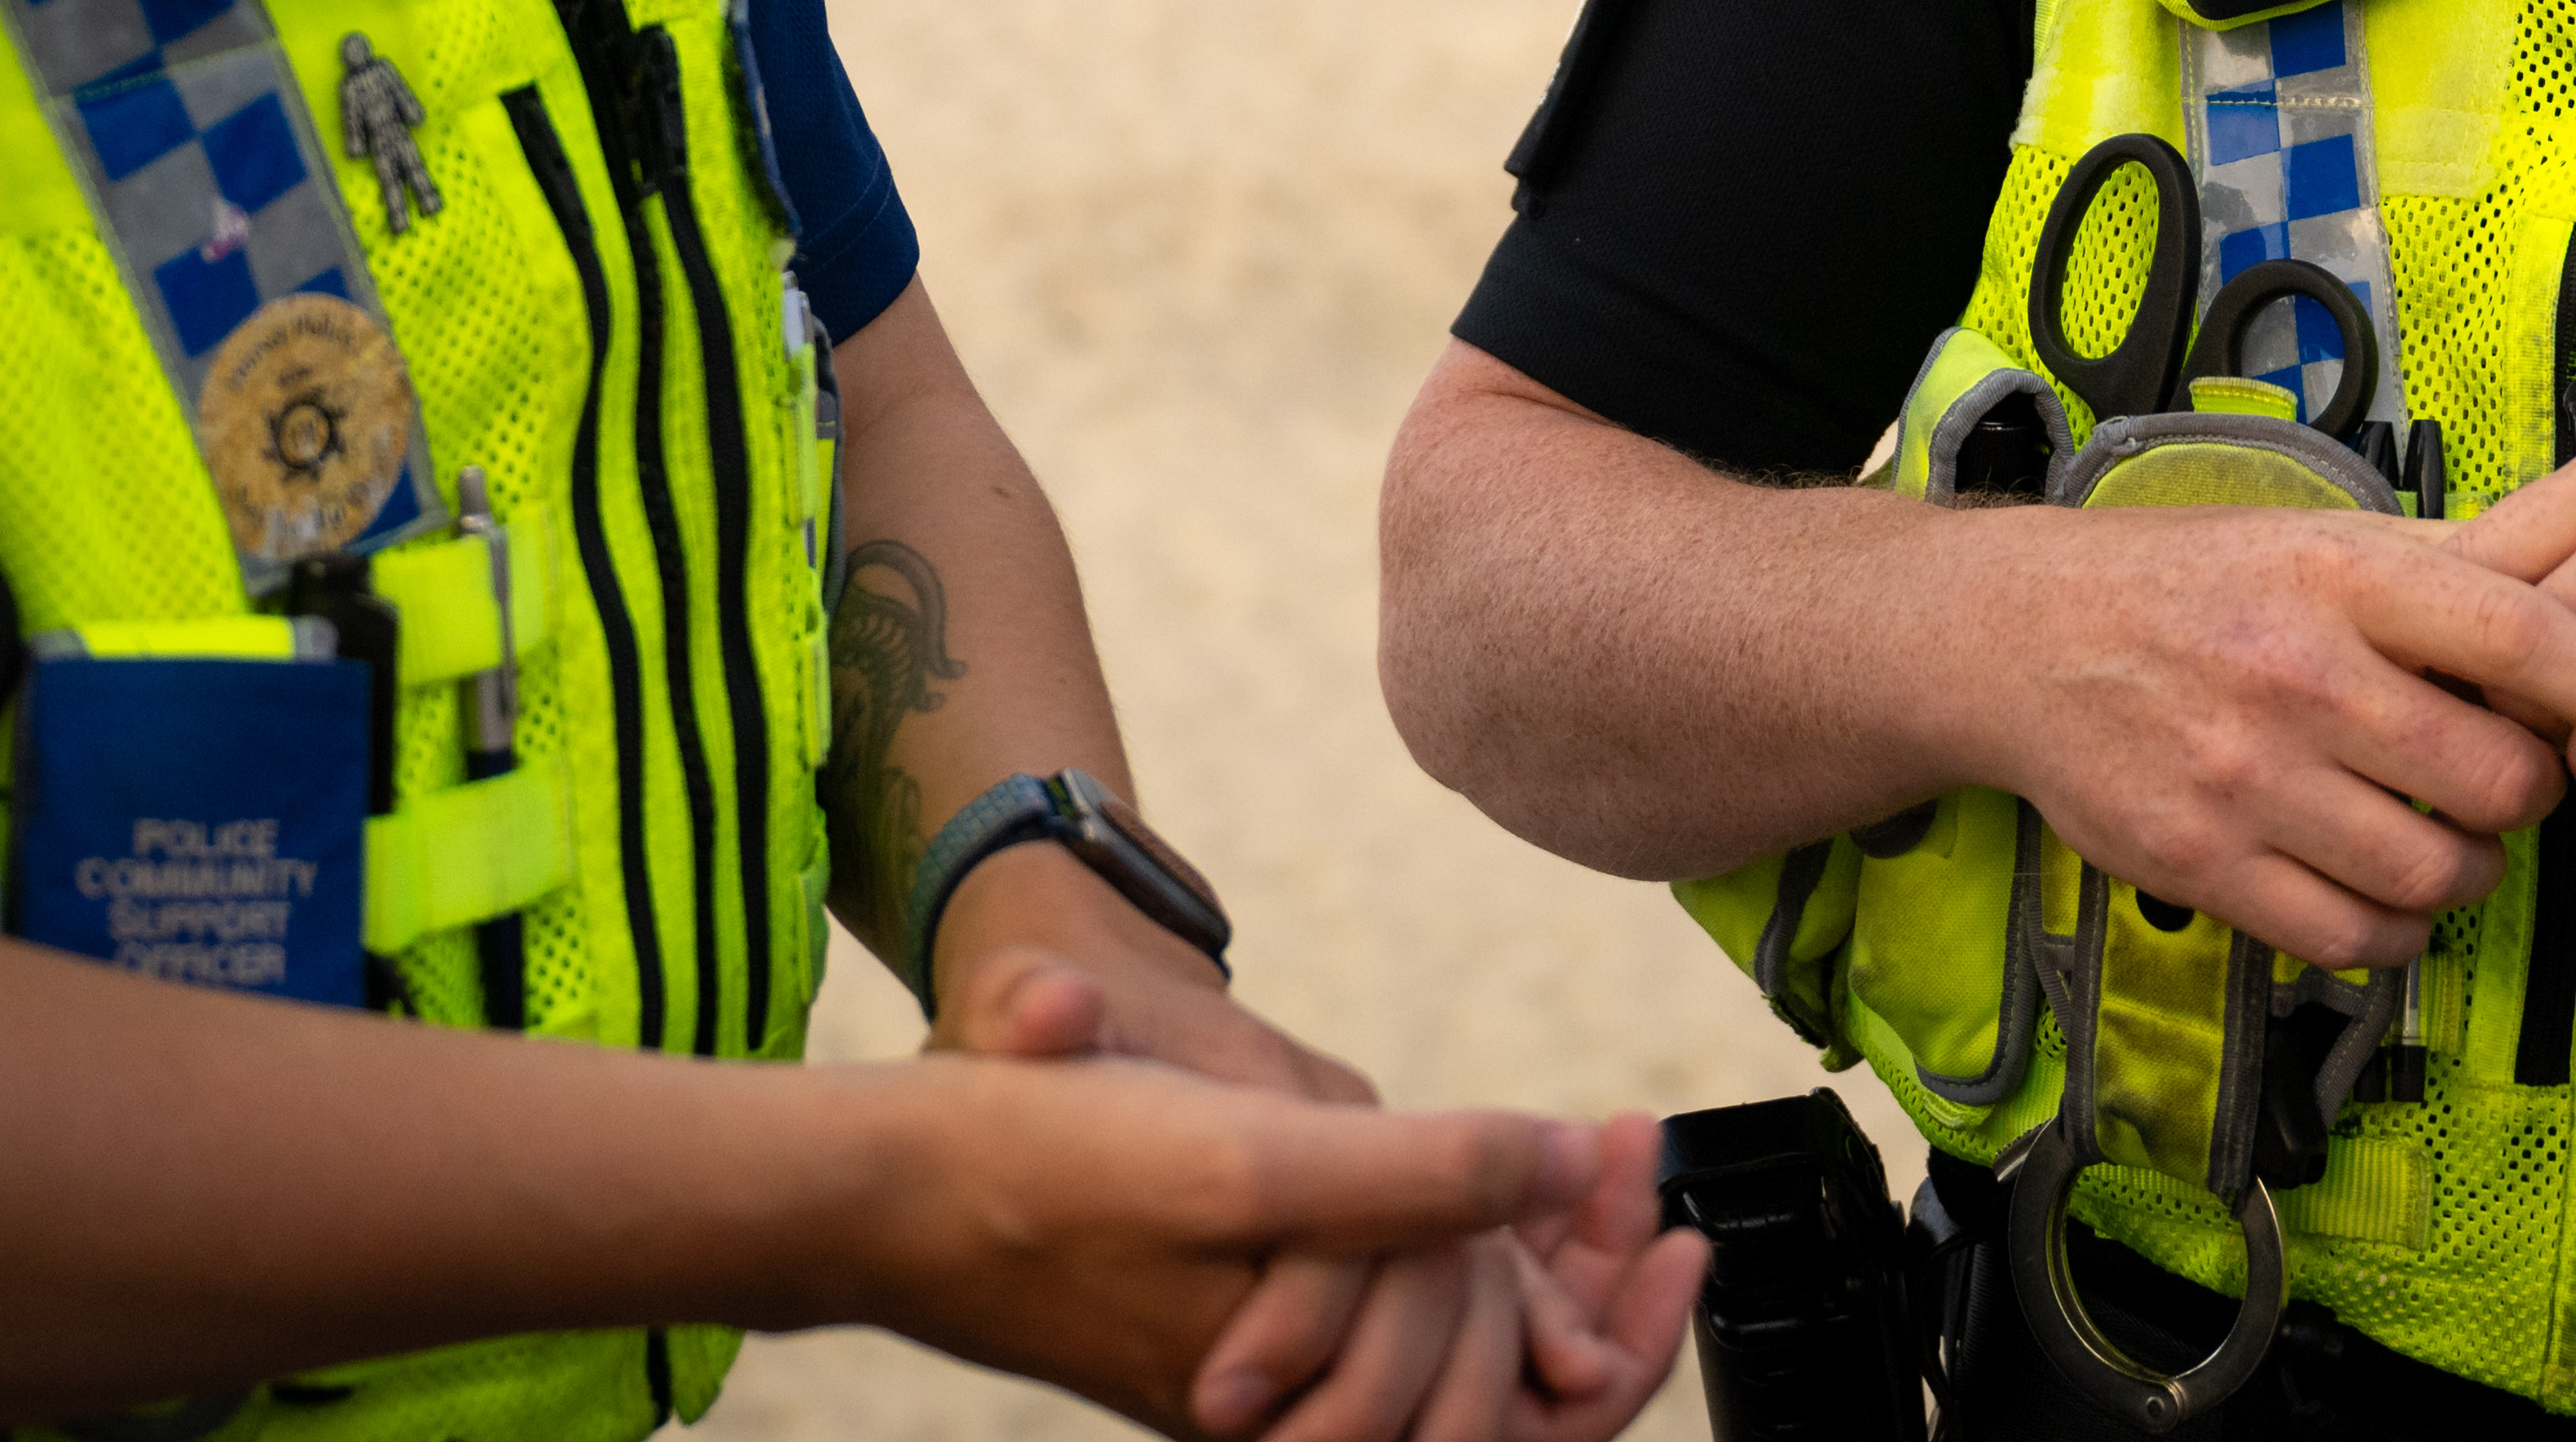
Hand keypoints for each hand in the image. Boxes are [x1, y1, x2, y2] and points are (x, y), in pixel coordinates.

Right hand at [932, 854, 1699, 1441]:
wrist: (906, 1191)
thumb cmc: (1062, 1176)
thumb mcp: (1256, 1159)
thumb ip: (1416, 1174)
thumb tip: (1553, 1162)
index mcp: (1322, 1415)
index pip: (1526, 1411)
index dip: (1619, 1318)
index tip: (1669, 1207)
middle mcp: (1310, 1421)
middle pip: (1511, 1395)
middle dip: (1598, 1277)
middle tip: (1647, 1161)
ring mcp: (1287, 1384)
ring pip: (1464, 1357)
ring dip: (1547, 1262)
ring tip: (1603, 1166)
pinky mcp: (1260, 1342)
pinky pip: (1404, 1329)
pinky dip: (1473, 1259)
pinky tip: (1505, 1184)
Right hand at [1936, 503, 2575, 970]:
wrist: (2021, 640)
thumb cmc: (2194, 585)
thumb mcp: (2317, 541)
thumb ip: (2444, 575)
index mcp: (2341, 577)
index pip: (2519, 637)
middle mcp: (2300, 675)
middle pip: (2498, 779)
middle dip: (2532, 794)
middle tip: (2512, 779)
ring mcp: (2249, 778)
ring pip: (2438, 872)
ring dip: (2471, 869)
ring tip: (2447, 833)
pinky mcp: (2205, 865)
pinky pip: (2355, 937)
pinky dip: (2397, 927)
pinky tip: (2384, 884)